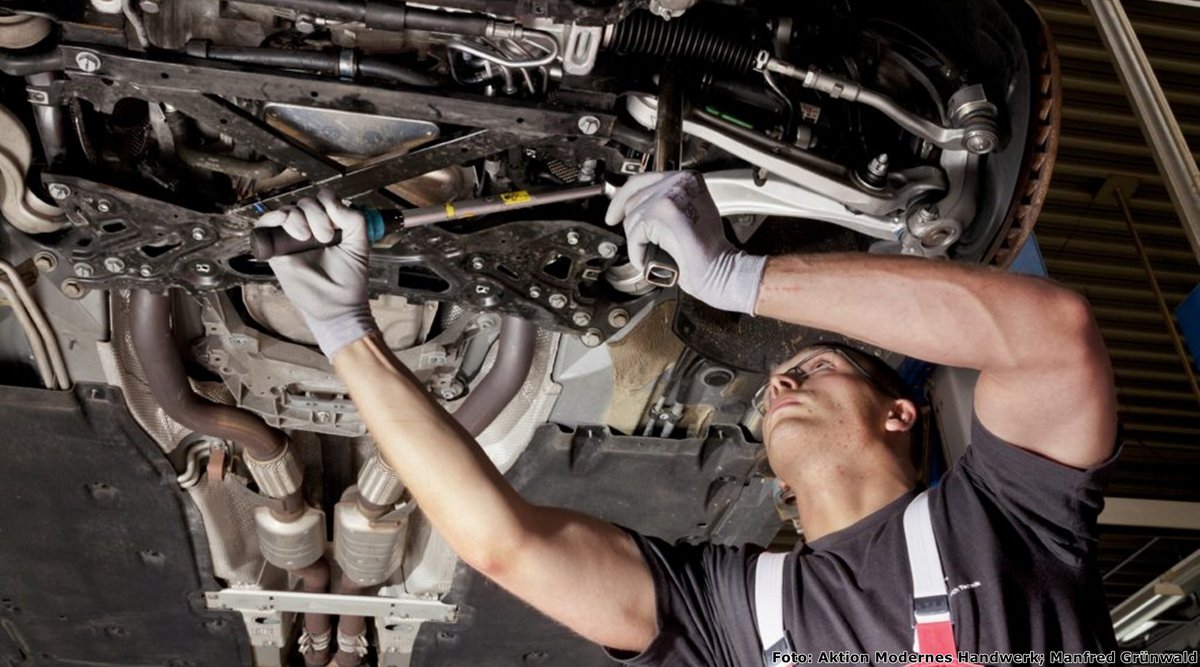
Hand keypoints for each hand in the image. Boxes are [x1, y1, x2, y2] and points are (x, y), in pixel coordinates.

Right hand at [257, 190, 377, 358]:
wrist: (337, 306)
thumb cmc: (349, 279)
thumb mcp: (360, 244)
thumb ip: (354, 219)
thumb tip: (333, 202)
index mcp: (329, 224)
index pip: (322, 198)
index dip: (327, 202)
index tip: (336, 224)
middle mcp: (309, 228)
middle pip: (304, 202)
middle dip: (315, 213)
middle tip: (324, 236)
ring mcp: (291, 238)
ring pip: (286, 210)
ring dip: (296, 217)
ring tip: (306, 237)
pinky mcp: (275, 250)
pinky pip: (265, 225)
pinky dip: (272, 218)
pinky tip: (285, 224)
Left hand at [604, 171, 765, 313]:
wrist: (720, 269)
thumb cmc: (708, 250)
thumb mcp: (689, 213)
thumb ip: (667, 201)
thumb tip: (638, 204)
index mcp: (687, 177)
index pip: (642, 180)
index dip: (623, 198)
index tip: (614, 214)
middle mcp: (678, 181)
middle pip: (633, 199)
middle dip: (633, 226)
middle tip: (642, 244)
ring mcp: (669, 196)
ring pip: (632, 219)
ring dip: (638, 242)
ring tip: (656, 252)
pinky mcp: (660, 214)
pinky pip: (634, 235)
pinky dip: (639, 253)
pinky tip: (653, 258)